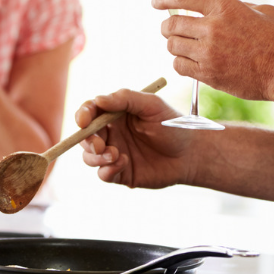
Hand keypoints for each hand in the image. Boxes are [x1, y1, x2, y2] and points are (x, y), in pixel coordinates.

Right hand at [77, 89, 197, 188]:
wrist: (191, 153)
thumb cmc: (173, 125)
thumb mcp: (152, 105)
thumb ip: (125, 99)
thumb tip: (98, 100)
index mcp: (116, 114)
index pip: (90, 112)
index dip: (83, 115)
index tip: (83, 121)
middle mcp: (112, 133)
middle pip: (85, 137)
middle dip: (87, 141)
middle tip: (100, 144)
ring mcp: (115, 154)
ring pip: (89, 157)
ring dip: (96, 157)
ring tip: (114, 154)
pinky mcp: (121, 173)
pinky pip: (103, 174)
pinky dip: (108, 169)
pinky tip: (124, 162)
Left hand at [153, 0, 273, 102]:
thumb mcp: (263, 10)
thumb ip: (240, 5)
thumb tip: (225, 7)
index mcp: (224, 6)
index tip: (156, 1)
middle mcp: (212, 27)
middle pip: (172, 24)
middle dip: (168, 26)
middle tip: (170, 29)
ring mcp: (208, 52)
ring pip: (172, 46)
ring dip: (174, 45)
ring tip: (182, 47)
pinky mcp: (208, 73)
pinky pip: (179, 66)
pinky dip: (179, 63)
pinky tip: (188, 62)